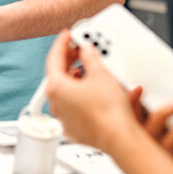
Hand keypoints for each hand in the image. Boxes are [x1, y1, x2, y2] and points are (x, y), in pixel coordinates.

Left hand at [44, 30, 137, 151]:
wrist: (118, 137)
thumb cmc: (108, 110)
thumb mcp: (100, 73)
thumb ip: (89, 57)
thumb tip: (86, 51)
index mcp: (55, 87)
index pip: (54, 58)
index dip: (62, 43)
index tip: (67, 36)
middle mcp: (55, 103)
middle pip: (57, 74)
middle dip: (68, 60)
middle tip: (77, 49)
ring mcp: (63, 117)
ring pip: (64, 91)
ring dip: (73, 77)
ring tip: (86, 68)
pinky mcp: (74, 127)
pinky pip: (72, 105)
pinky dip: (78, 94)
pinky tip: (89, 90)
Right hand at [130, 54, 172, 173]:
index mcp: (169, 120)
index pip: (140, 107)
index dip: (130, 94)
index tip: (132, 78)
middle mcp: (165, 133)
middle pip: (134, 120)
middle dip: (134, 103)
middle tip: (142, 87)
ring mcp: (170, 148)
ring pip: (148, 132)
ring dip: (161, 113)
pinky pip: (169, 144)